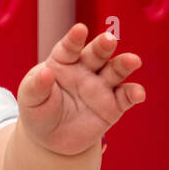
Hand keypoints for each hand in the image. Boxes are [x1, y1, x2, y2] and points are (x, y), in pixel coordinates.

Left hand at [16, 23, 145, 155]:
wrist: (52, 139)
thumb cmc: (39, 111)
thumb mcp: (30, 100)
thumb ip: (36, 86)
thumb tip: (45, 72)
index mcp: (62, 61)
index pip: (69, 47)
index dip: (74, 39)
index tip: (80, 30)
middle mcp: (85, 69)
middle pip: (96, 54)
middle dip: (103, 46)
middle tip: (109, 39)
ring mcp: (101, 86)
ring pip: (115, 70)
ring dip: (124, 64)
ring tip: (133, 61)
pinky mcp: (114, 105)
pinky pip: (125, 97)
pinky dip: (134, 94)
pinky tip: (138, 94)